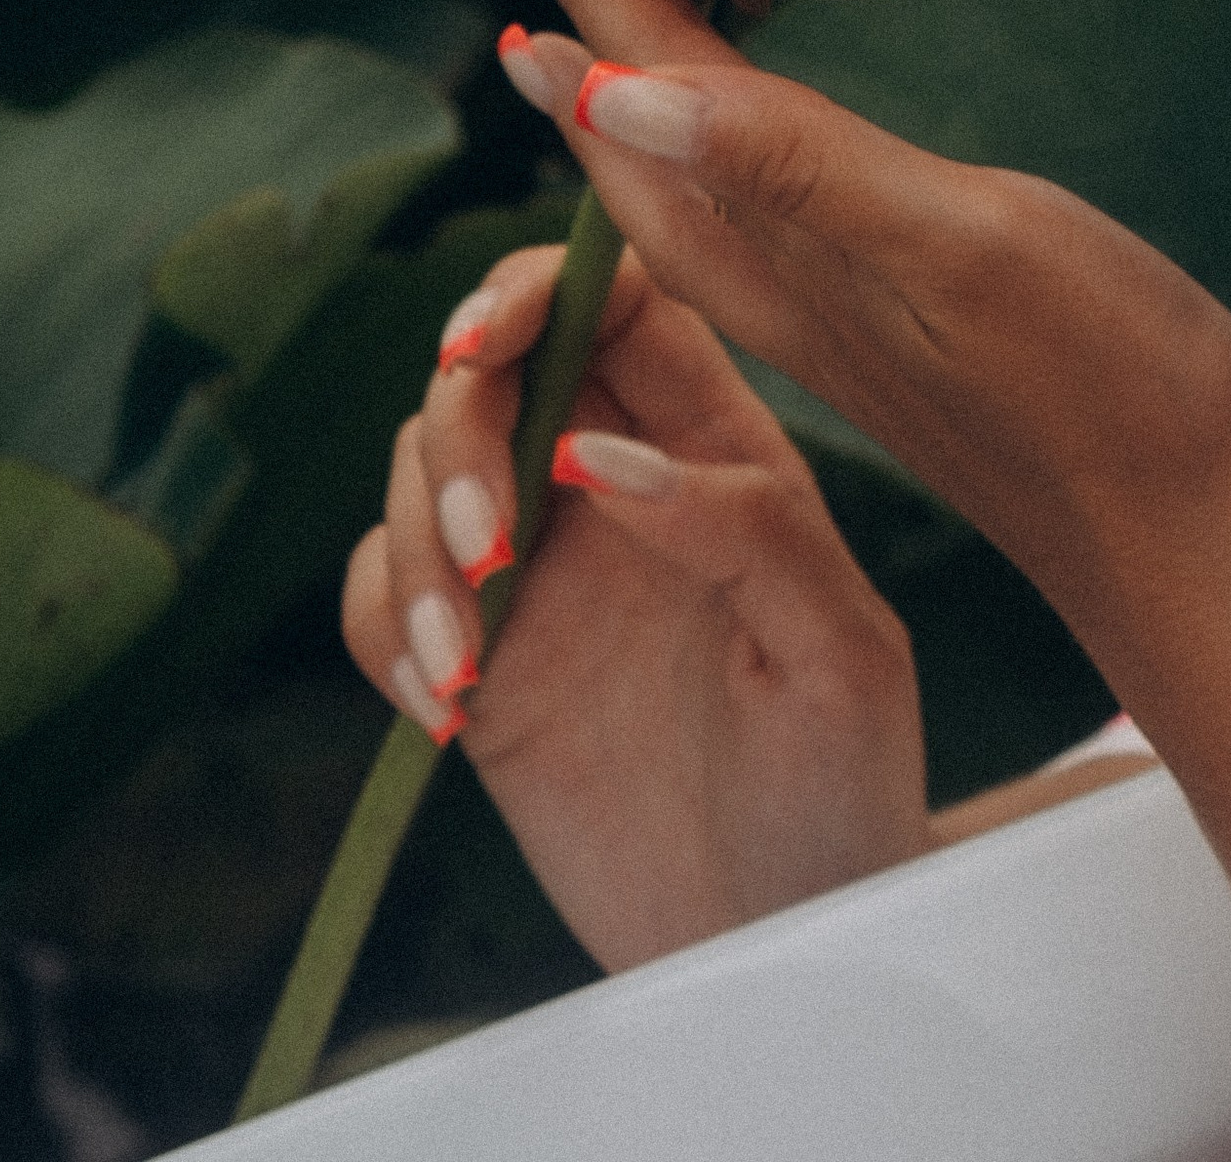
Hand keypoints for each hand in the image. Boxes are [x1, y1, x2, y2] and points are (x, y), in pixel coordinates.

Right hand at [339, 233, 928, 970]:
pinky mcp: (483, 662)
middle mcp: (618, 483)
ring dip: (419, 549)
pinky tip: (445, 711)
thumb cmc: (844, 786)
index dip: (535, 290)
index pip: (615, 302)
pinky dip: (388, 629)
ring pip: (422, 472)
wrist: (786, 939)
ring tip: (466, 668)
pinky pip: (386, 592)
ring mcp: (543, 570)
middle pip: (493, 373)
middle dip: (459, 436)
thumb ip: (747, 532)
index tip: (480, 347)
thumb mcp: (837, 656)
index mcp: (719, 446)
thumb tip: (605, 454)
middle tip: (490, 551)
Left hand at [493, 0, 1230, 740]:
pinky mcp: (898, 334)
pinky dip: (727, 140)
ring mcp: (839, 319)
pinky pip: (761, 216)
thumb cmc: (1102, 390)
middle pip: (636, 138)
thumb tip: (610, 89)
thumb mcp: (951, 253)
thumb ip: (791, 171)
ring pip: (689, 185)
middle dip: (583, 23)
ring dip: (635, 84)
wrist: (1198, 548)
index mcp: (778, 260)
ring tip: (597, 8)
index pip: (638, 96)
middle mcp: (784, 291)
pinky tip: (751, 124)